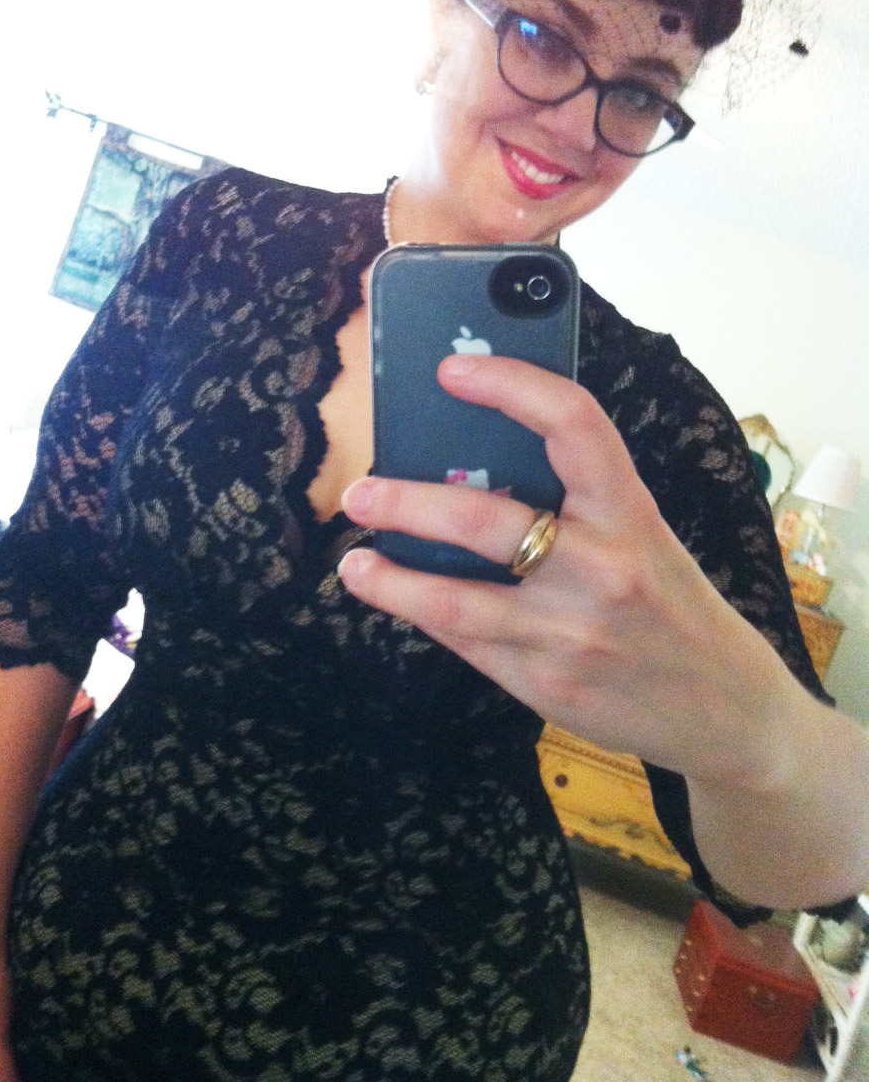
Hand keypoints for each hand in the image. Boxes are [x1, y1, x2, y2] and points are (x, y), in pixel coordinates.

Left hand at [337, 354, 795, 787]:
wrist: (728, 711)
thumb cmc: (675, 607)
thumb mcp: (646, 539)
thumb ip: (579, 506)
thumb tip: (475, 465)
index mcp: (633, 514)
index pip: (573, 424)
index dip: (509, 385)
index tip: (453, 370)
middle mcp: (602, 568)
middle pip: (483, 519)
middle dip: (405, 502)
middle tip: (360, 492)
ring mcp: (569, 632)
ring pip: (455, 598)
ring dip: (391, 578)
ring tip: (353, 564)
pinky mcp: (547, 684)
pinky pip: (466, 641)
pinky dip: (423, 614)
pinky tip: (397, 598)